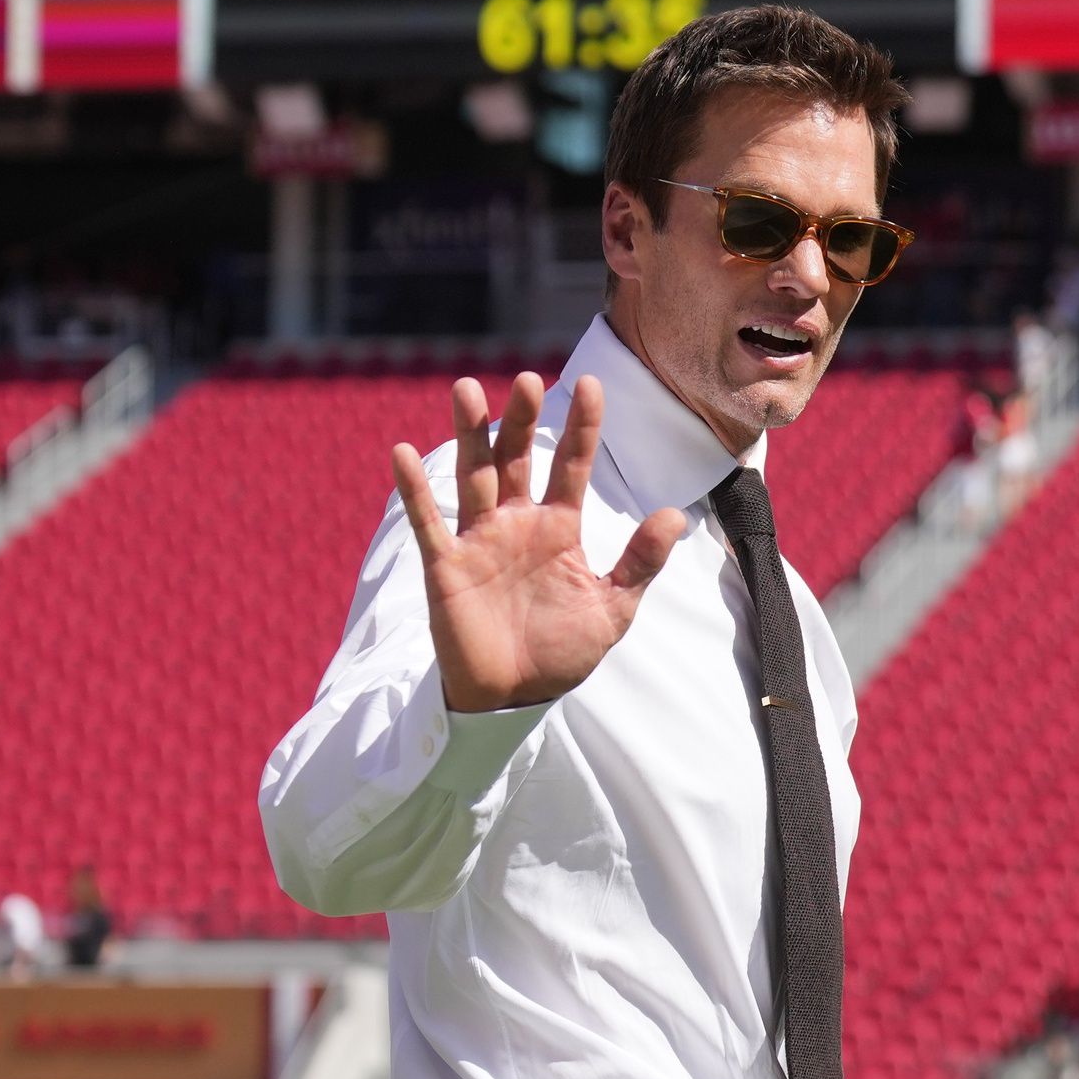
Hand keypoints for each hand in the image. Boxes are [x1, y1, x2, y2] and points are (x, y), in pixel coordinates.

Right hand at [390, 373, 685, 711]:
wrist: (514, 698)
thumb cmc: (562, 652)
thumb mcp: (612, 608)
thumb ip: (640, 562)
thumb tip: (675, 515)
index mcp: (558, 528)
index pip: (572, 465)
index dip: (582, 427)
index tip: (591, 383)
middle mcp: (517, 523)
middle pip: (517, 457)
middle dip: (521, 419)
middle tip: (527, 379)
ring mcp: (479, 540)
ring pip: (474, 475)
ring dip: (469, 434)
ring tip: (466, 389)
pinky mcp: (447, 566)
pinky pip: (428, 522)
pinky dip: (415, 490)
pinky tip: (403, 452)